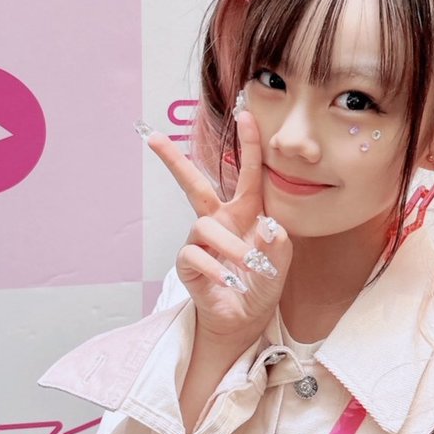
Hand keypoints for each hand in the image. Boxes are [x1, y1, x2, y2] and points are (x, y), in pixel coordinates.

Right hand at [143, 112, 290, 347]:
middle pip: (193, 183)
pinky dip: (215, 268)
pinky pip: (195, 255)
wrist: (245, 319)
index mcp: (247, 212)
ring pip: (204, 225)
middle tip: (152, 137)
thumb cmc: (262, 284)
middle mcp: (221, 220)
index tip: (244, 114)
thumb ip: (279, 244)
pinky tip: (227, 280)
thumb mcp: (280, 263)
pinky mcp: (189, 263)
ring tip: (250, 266)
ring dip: (230, 245)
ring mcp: (202, 241)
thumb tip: (269, 224)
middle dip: (173, 159)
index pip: (246, 173)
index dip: (248, 144)